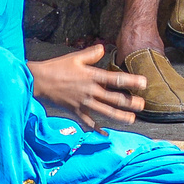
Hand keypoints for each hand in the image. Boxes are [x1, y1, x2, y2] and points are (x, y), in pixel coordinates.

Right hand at [28, 44, 145, 130]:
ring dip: (120, 117)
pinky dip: (97, 129)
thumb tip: (103, 48)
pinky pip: (88, 123)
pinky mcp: (75, 112)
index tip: (144, 83)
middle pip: (114, 98)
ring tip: (132, 119)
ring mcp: (83, 103)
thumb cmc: (56, 67)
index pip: (115, 79)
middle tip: (143, 105)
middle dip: (130, 102)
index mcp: (91, 76)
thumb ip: (91, 53)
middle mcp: (90, 91)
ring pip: (105, 112)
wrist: (39, 81)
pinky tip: (105, 134)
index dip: (131, 81)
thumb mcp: (74, 57)